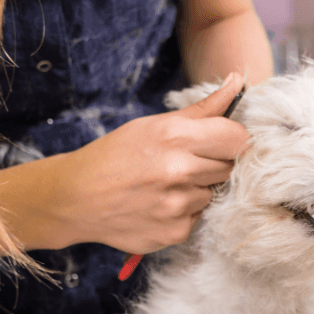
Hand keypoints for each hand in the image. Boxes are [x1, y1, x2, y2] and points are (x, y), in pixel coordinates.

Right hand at [0, 73, 247, 253]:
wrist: (75, 198)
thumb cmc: (117, 155)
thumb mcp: (154, 124)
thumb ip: (203, 109)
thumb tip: (237, 81)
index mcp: (175, 137)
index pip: (238, 138)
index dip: (232, 139)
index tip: (220, 141)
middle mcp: (179, 171)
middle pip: (229, 167)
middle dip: (213, 163)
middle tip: (183, 163)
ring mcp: (178, 205)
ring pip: (214, 193)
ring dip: (198, 189)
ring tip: (166, 184)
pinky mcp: (175, 232)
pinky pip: (198, 217)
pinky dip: (184, 211)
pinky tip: (159, 204)